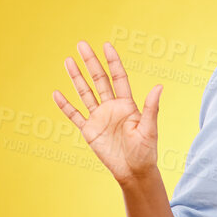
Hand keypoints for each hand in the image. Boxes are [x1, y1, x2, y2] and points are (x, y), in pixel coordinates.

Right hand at [53, 40, 160, 185]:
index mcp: (127, 105)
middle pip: (99, 80)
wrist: (134, 172)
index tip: (106, 46)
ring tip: (68, 60)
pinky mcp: (90, 131)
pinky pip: (75, 116)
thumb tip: (159, 86)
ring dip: (77, 77)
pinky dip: (65, 106)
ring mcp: (99, 118)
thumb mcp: (149, 129)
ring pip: (85, 93)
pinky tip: (56, 94)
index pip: (118, 78)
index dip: (113, 62)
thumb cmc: (145, 152)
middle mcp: (112, 107)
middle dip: (91, 62)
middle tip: (81, 44)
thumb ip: (151, 108)